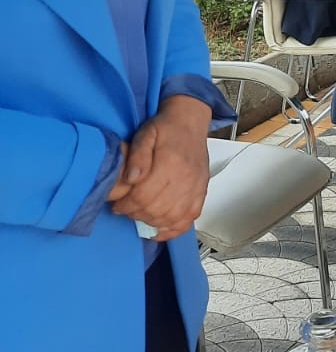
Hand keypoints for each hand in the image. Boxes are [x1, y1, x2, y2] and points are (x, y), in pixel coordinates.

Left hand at [108, 95, 211, 240]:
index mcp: (170, 163)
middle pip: (157, 210)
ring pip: (172, 218)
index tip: (118, 205)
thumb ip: (136, 156)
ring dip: (152, 222)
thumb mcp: (145, 134)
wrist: (190, 123)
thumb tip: (131, 179)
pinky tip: (160, 229)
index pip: (144, 196)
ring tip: (140, 215)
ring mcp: (196, 188)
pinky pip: (189, 219)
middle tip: (126, 209)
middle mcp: (186, 178)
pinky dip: (174, 229)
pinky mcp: (201, 193)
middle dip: (136, 214)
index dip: (126, 205)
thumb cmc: (166, 128)